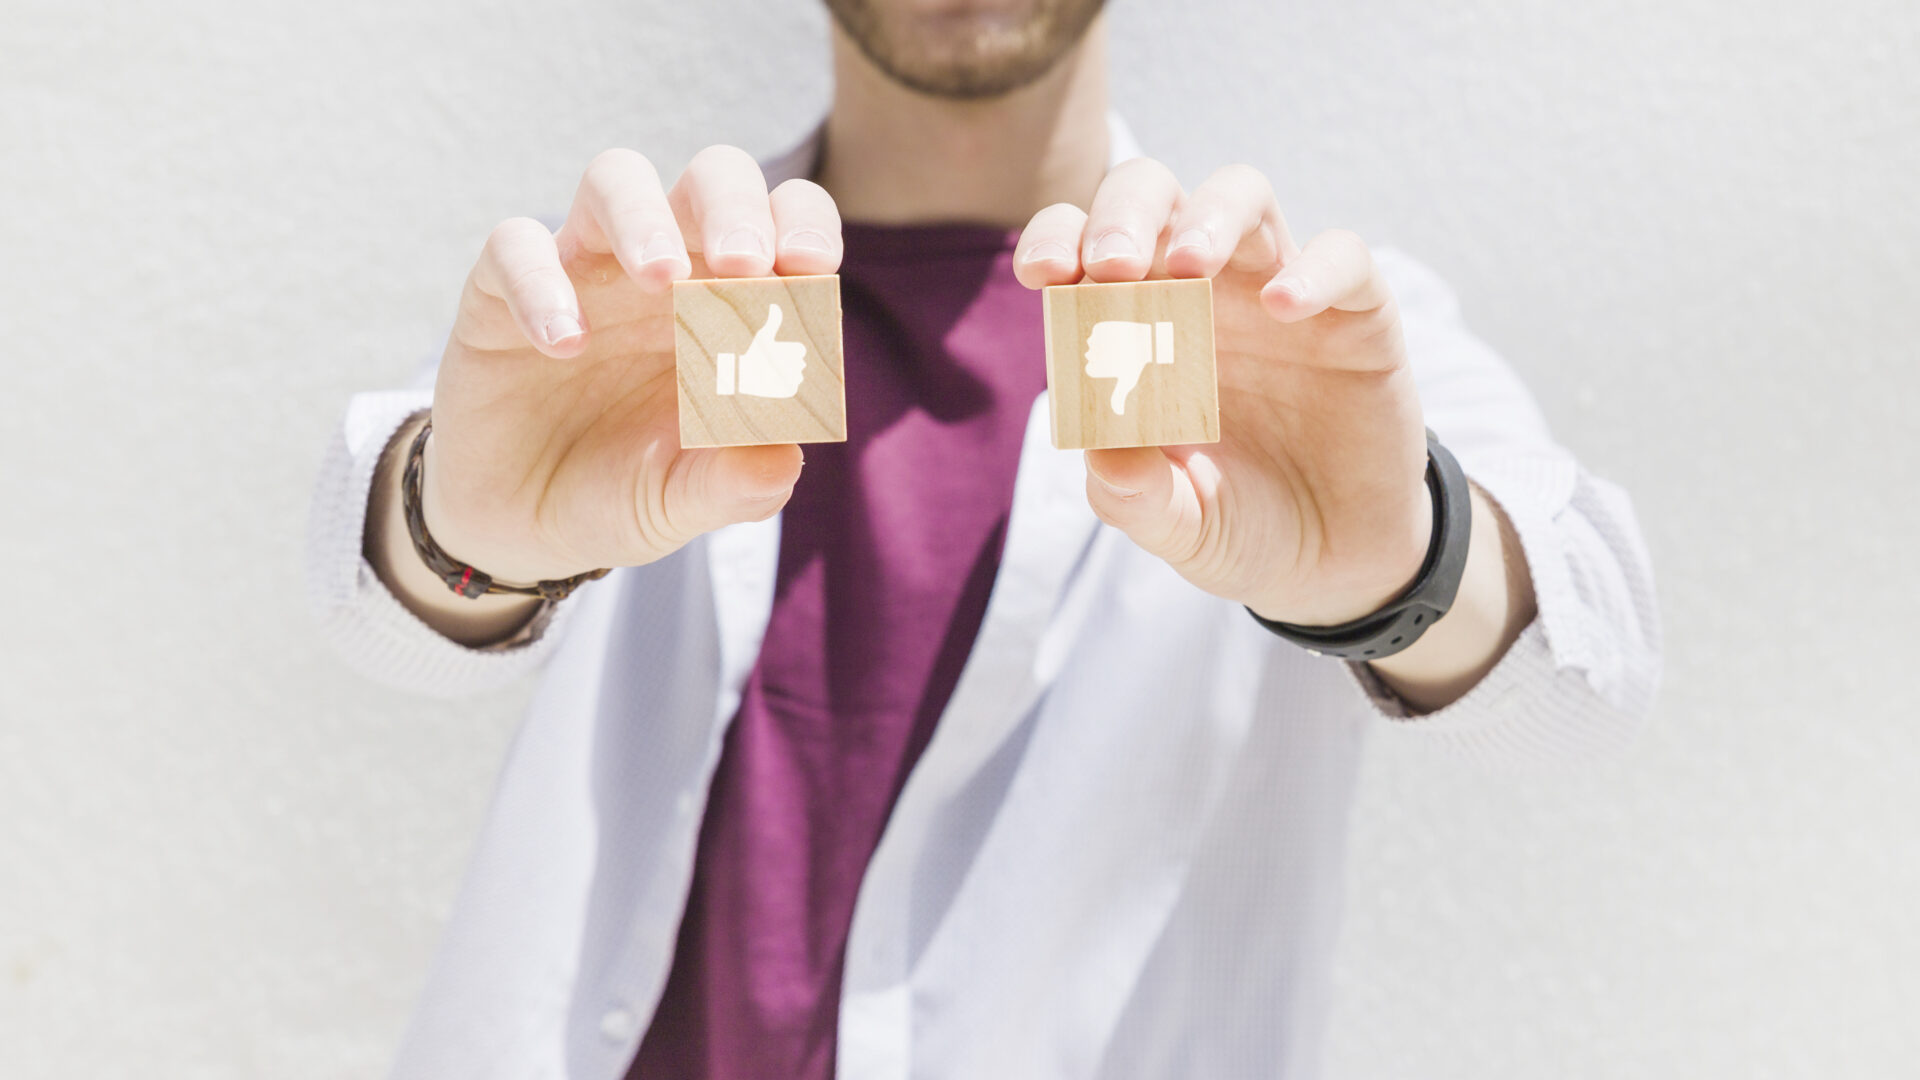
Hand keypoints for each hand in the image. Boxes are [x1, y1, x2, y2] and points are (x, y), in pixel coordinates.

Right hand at [422, 146, 842, 584]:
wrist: (523, 530)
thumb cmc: (624, 494)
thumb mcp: (683, 502)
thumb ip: (736, 483)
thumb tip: (782, 457)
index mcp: (732, 302)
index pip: (782, 224)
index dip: (803, 224)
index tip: (813, 267)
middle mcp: (665, 268)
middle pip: (710, 178)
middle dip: (734, 207)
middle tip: (745, 265)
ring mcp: (583, 270)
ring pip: (615, 179)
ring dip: (644, 217)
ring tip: (660, 280)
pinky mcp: (501, 293)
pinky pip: (514, 248)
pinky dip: (542, 283)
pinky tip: (566, 345)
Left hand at [1012, 158, 1430, 627]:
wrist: (1336, 562)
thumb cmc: (1240, 524)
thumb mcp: (1179, 526)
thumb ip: (1135, 494)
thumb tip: (1100, 449)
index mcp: (1136, 324)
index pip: (1084, 249)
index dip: (1058, 239)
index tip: (1043, 274)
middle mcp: (1202, 289)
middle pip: (1155, 196)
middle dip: (1124, 214)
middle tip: (1111, 265)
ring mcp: (1278, 290)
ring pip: (1242, 196)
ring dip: (1209, 216)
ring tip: (1189, 266)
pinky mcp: (1356, 313)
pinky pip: (1342, 257)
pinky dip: (1312, 269)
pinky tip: (1285, 307)